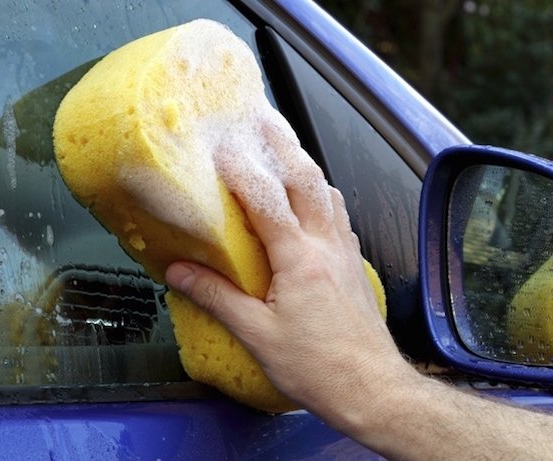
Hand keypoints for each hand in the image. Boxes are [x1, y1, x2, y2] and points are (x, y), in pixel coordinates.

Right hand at [165, 132, 410, 427]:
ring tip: (284, 152)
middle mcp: (327, 245)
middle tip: (263, 120)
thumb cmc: (319, 367)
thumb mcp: (257, 336)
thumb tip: (181, 272)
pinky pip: (338, 215)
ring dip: (305, 168)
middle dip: (282, 146)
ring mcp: (345, 252)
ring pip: (328, 193)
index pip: (266, 199)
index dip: (241, 170)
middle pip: (307, 179)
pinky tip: (310, 204)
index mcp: (300, 259)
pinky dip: (321, 196)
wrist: (371, 387)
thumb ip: (217, 297)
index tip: (220, 148)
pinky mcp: (353, 264)